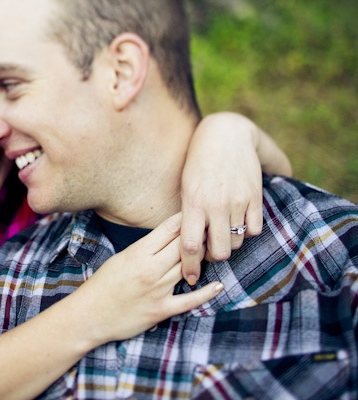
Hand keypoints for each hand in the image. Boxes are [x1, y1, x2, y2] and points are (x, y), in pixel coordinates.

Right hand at [74, 213, 222, 344]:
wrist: (89, 316)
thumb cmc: (102, 285)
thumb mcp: (120, 259)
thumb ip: (143, 248)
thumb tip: (165, 238)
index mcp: (137, 253)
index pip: (168, 229)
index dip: (185, 218)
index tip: (197, 210)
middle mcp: (150, 269)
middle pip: (182, 246)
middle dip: (198, 235)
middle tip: (212, 226)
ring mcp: (157, 290)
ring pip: (188, 268)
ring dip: (202, 258)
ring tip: (215, 248)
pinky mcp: (161, 310)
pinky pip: (189, 300)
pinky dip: (205, 293)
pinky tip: (219, 285)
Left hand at [180, 112, 263, 284]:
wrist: (225, 136)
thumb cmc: (197, 165)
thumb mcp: (185, 189)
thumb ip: (188, 216)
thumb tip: (190, 249)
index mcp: (193, 204)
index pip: (189, 246)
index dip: (190, 267)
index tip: (190, 278)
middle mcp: (216, 205)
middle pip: (219, 251)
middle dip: (213, 257)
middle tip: (209, 251)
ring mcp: (238, 201)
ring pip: (237, 242)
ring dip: (229, 243)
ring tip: (222, 233)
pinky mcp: (255, 197)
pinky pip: (254, 230)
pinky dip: (246, 232)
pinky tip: (238, 223)